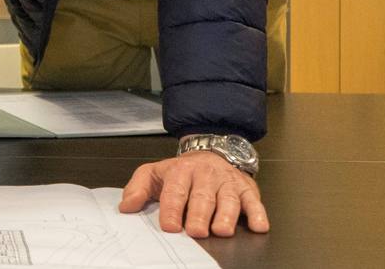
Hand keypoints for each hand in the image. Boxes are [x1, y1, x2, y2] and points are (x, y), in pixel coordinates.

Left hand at [119, 151, 269, 236]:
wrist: (212, 151)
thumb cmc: (182, 171)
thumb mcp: (154, 173)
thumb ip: (137, 188)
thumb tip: (126, 207)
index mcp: (180, 171)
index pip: (175, 191)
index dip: (172, 209)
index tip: (170, 226)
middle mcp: (206, 176)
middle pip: (203, 197)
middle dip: (199, 215)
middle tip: (196, 231)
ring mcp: (227, 182)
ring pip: (229, 200)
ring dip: (226, 216)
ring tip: (221, 231)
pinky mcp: (247, 190)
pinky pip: (254, 202)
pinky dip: (258, 214)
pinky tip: (258, 226)